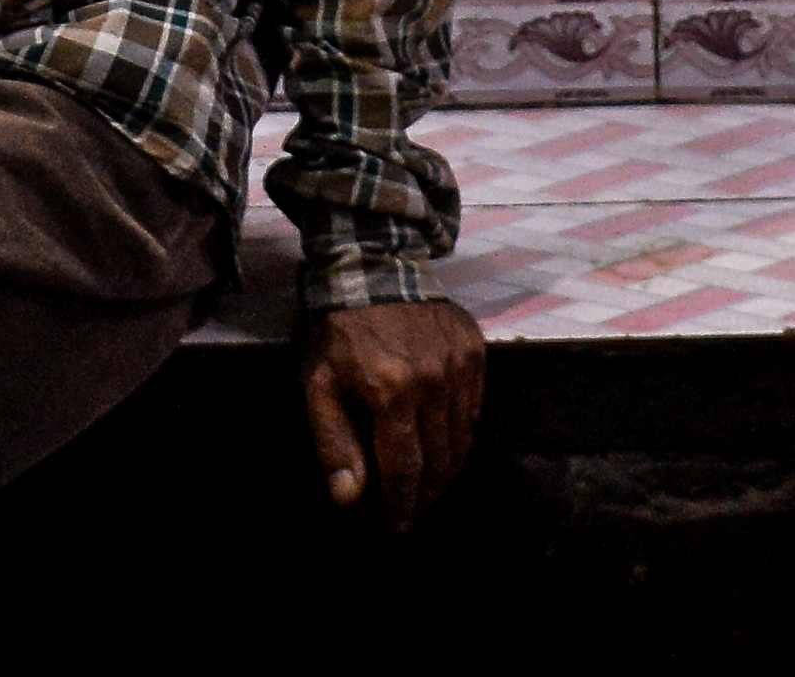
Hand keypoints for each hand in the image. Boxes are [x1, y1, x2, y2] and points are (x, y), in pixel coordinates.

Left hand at [303, 298, 485, 527]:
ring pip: (463, 438)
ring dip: (447, 468)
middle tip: (415, 510)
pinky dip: (463, 431)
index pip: (405, 470)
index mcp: (392, 393)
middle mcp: (434, 382)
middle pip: (440, 460)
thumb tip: (349, 499)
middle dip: (427, 495)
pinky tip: (445, 441)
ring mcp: (460, 365)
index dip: (403, 505)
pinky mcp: (476, 350)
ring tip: (431, 484)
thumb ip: (333, 443)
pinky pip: (476, 407)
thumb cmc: (338, 331)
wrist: (371, 266)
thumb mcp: (318, 385)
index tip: (399, 528)